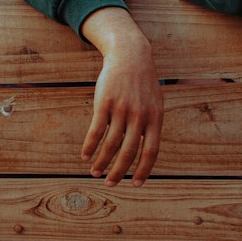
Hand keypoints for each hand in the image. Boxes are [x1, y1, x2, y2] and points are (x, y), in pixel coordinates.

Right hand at [80, 11, 163, 186]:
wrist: (131, 56)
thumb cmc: (143, 84)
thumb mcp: (155, 104)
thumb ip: (151, 127)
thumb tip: (146, 155)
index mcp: (155, 119)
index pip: (151, 152)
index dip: (143, 170)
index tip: (135, 184)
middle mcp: (139, 116)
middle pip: (128, 152)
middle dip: (118, 172)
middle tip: (110, 184)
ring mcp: (121, 109)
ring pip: (110, 144)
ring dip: (101, 162)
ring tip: (95, 172)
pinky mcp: (104, 103)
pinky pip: (96, 130)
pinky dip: (90, 146)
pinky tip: (85, 156)